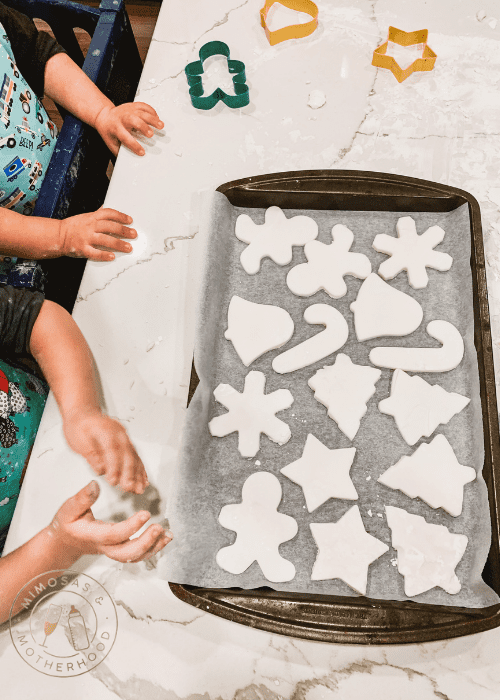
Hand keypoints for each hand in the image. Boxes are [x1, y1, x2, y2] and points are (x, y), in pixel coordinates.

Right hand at [51, 481, 172, 560]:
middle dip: (146, 543)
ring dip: (153, 548)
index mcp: (93, 536)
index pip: (114, 535)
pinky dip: (152, 548)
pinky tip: (163, 538)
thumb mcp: (69, 509)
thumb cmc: (67, 525)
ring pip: (134, 557)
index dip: (131, 526)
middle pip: (127, 554)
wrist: (64, 543)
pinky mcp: (119, 551)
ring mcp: (112, 551)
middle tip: (159, 528)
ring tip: (167, 535)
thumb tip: (95, 484)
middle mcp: (105, 547)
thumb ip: (82, 498)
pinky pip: (137, 555)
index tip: (146, 514)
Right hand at [59, 207, 136, 261]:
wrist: (56, 236)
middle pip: (110, 226)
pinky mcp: (82, 249)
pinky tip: (112, 256)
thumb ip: (97, 214)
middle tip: (133, 234)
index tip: (130, 220)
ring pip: (105, 240)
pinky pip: (94, 253)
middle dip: (123, 230)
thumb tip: (106, 208)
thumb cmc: (72, 227)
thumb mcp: (85, 217)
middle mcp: (90, 227)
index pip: (108, 213)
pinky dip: (104, 255)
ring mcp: (86, 238)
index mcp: (91, 217)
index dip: (120, 216)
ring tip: (129, 247)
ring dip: (119, 244)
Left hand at [62, 407, 148, 493]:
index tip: (113, 481)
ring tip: (138, 488)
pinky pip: (135, 457)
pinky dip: (140, 469)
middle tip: (129, 487)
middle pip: (127, 454)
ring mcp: (125, 438)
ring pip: (134, 457)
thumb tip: (100, 468)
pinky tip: (143, 480)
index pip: (112, 450)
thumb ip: (91, 454)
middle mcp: (119, 433)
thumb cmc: (79, 426)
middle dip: (130, 473)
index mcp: (105, 431)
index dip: (114, 467)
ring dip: (138, 474)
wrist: (83, 414)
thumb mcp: (78, 439)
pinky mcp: (126, 443)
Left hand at [94, 102, 163, 156]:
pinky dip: (152, 111)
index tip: (142, 152)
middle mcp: (122, 118)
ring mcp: (128, 110)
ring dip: (152, 119)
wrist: (104, 116)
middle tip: (151, 135)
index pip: (125, 137)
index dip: (134, 145)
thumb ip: (120, 152)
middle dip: (143, 127)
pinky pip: (144, 106)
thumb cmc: (109, 130)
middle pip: (133, 120)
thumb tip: (129, 163)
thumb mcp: (111, 143)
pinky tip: (157, 118)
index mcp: (115, 128)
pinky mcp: (133, 105)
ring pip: (141, 112)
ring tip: (161, 125)